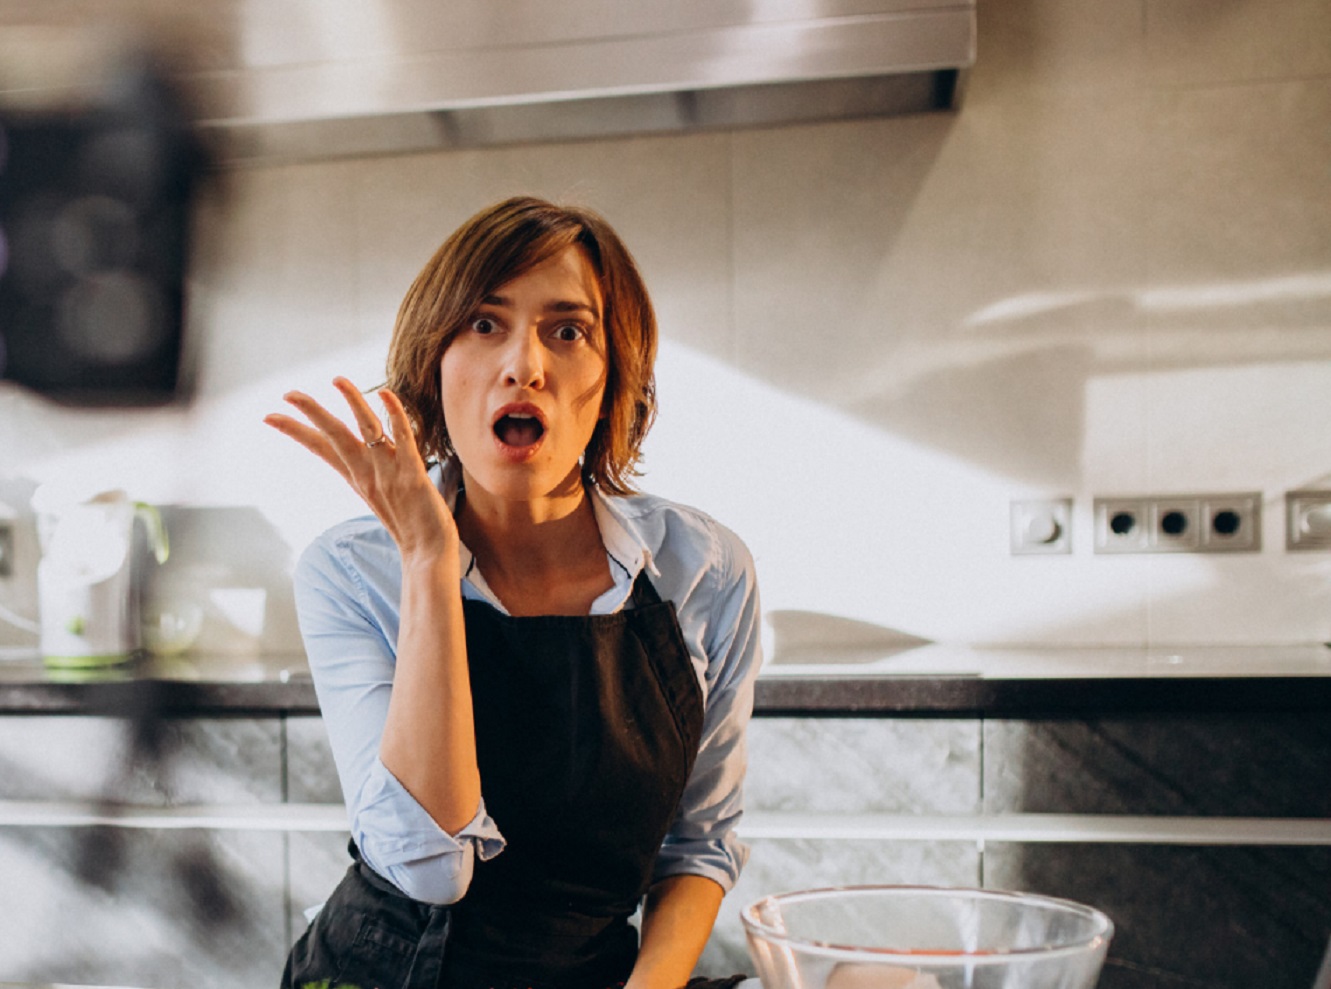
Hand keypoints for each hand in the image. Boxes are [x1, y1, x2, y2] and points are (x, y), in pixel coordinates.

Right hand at [264, 377, 456, 560]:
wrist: (427, 554)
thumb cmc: (410, 523)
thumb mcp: (380, 494)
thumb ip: (371, 471)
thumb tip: (366, 450)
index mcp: (357, 477)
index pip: (321, 448)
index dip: (297, 431)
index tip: (270, 416)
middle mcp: (367, 474)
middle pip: (334, 437)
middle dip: (311, 413)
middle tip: (287, 394)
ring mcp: (388, 474)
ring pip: (366, 431)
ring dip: (352, 403)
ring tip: (338, 380)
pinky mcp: (412, 476)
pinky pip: (403, 440)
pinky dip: (395, 417)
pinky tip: (386, 394)